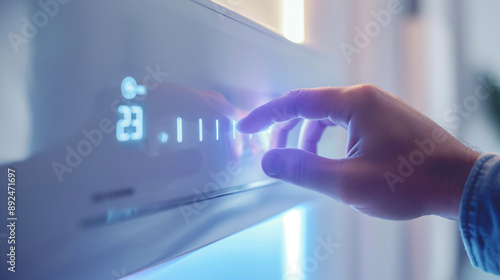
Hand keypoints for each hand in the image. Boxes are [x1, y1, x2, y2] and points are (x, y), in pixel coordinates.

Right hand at [237, 85, 479, 219]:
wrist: (459, 183)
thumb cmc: (408, 182)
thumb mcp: (347, 182)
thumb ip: (303, 169)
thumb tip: (268, 160)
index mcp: (353, 103)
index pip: (296, 103)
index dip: (266, 116)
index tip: (245, 128)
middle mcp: (365, 97)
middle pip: (311, 105)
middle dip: (285, 127)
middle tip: (271, 150)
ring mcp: (379, 106)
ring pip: (329, 114)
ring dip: (308, 134)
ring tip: (301, 158)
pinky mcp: (388, 119)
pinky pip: (347, 121)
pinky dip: (329, 137)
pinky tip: (331, 157)